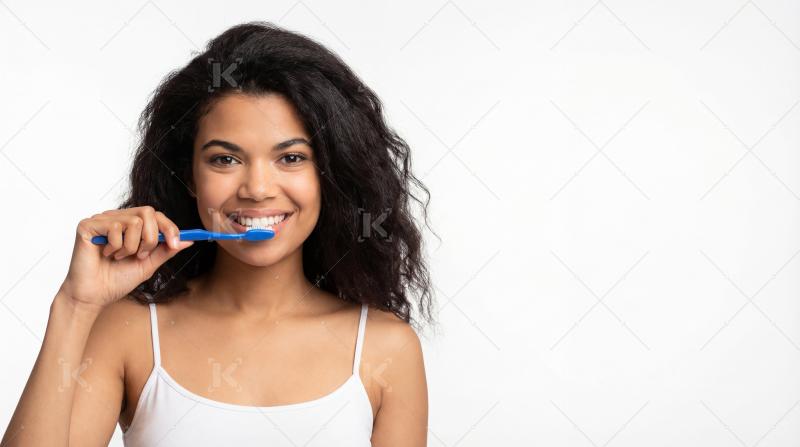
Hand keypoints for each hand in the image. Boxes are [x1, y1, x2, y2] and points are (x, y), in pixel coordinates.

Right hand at [59, 206, 193, 310]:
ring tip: (120, 257)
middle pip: (148, 212)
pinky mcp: (88, 225)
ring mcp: (102, 220)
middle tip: (141, 255)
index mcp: (130, 225)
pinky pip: (114, 227)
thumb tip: (188, 240)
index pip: (155, 215)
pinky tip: (106, 254)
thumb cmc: (116, 280)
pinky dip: (116, 246)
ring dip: (132, 246)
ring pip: (133, 221)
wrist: (94, 296)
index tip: (176, 243)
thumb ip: (165, 250)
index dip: (170, 227)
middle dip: (151, 238)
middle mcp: (117, 218)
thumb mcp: (148, 264)